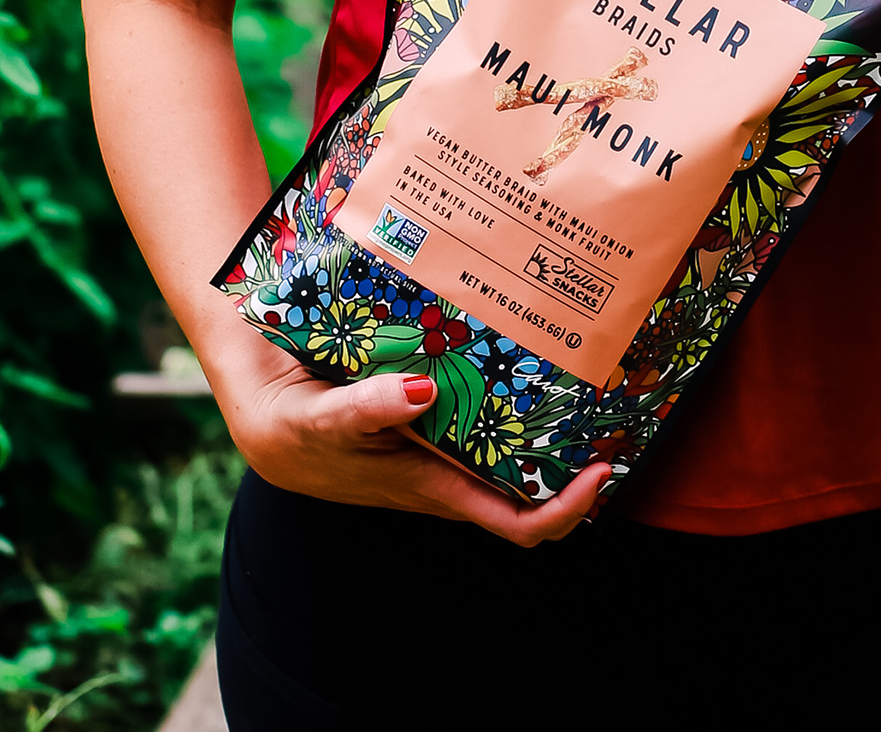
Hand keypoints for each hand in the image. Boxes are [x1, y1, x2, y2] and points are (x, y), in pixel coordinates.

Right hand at [216, 349, 610, 545]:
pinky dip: (514, 401)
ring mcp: (445, 450)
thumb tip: (423, 394)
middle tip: (614, 415)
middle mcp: (450, 474)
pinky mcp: (435, 422)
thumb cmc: (295, 428)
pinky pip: (489, 422)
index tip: (602, 472)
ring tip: (587, 382)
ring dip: (551, 432)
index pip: (517, 523)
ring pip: (513, 455)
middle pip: (531, 492)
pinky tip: (525, 358)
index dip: (567, 510)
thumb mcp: (322, 417)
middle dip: (576, 466)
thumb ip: (366, 408)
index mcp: (434, 487)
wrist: (266, 411)